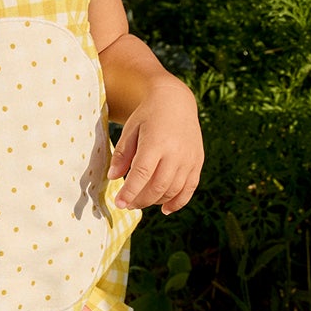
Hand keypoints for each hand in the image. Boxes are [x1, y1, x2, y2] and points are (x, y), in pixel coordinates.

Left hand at [107, 72, 202, 212]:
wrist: (176, 102)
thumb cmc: (148, 115)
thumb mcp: (130, 129)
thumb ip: (122, 154)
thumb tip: (113, 177)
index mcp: (156, 142)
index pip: (142, 173)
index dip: (130, 191)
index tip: (119, 203)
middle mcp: (175, 152)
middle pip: (158, 186)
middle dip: (140, 200)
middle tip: (128, 204)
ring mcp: (189, 158)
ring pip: (173, 190)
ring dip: (155, 201)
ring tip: (141, 201)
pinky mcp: (197, 162)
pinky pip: (189, 189)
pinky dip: (178, 202)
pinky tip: (165, 209)